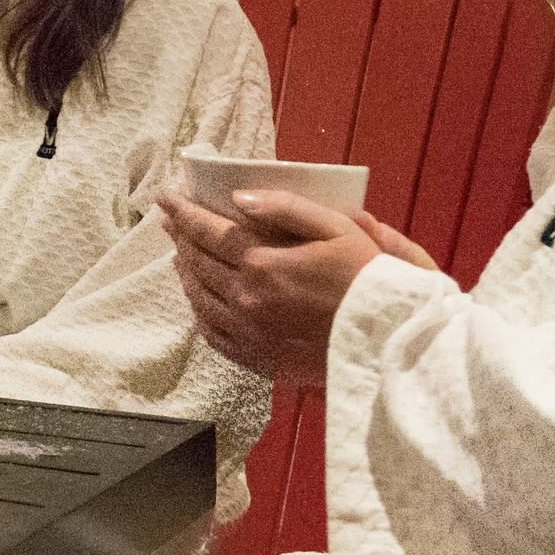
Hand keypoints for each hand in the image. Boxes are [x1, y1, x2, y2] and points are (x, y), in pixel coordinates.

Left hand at [158, 188, 423, 388]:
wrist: (387, 341)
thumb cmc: (368, 279)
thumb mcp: (338, 229)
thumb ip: (286, 208)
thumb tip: (238, 198)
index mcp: (264, 263)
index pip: (209, 231)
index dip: (184, 211)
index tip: (166, 195)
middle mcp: (247, 298)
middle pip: (199, 262)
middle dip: (181, 236)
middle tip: (170, 218)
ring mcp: (248, 332)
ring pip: (199, 298)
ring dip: (185, 271)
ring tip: (181, 253)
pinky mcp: (257, 358)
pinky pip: (213, 334)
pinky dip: (199, 311)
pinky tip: (200, 299)